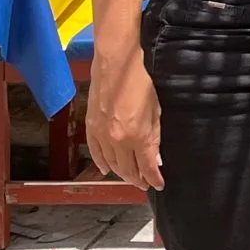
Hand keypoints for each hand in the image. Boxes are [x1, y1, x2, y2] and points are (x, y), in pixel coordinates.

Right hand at [86, 52, 163, 192]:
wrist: (116, 65)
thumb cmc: (139, 82)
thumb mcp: (155, 110)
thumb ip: (155, 137)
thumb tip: (155, 158)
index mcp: (137, 136)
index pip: (146, 166)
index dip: (153, 178)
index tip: (159, 184)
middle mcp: (117, 140)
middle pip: (128, 169)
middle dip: (138, 179)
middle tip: (145, 183)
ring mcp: (101, 135)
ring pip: (111, 164)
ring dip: (122, 173)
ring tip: (131, 177)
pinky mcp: (90, 127)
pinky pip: (95, 152)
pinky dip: (101, 163)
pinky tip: (107, 169)